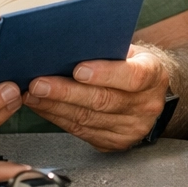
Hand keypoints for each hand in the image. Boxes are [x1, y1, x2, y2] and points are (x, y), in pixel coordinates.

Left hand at [24, 46, 170, 150]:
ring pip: (88, 119)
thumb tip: (68, 44)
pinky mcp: (115, 142)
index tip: (78, 70)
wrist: (149, 93)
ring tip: (33, 95)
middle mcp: (146, 105)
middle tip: (39, 84)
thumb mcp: (130, 50)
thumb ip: (108, 49)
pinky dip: (58, 118)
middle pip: (104, 101)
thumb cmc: (132, 64)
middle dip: (66, 92)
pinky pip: (81, 131)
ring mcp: (132, 128)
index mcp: (154, 75)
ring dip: (55, 107)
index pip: (132, 77)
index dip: (105, 74)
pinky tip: (43, 107)